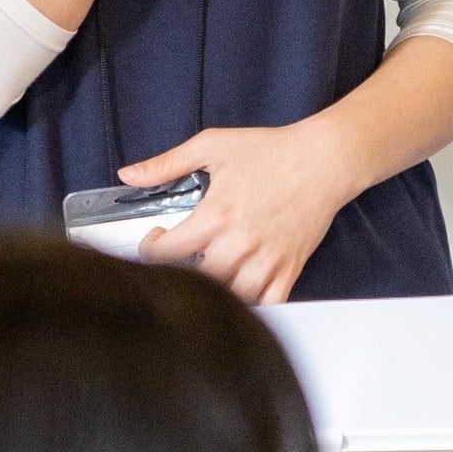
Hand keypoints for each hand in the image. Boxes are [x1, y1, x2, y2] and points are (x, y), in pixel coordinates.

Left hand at [124, 121, 360, 304]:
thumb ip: (167, 163)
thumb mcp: (212, 146)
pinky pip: (269, 304)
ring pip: (230, 298)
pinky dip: (253, 305)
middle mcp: (240, 243)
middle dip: (181, 271)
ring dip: (215, 290)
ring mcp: (266, 260)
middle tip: (183, 256)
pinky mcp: (289, 269)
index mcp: (216, 215)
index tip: (156, 241)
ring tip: (210, 270)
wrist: (323, 160)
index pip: (167, 253)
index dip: (150, 251)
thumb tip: (129, 174)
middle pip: (196, 280)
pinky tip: (242, 289)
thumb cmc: (272, 152)